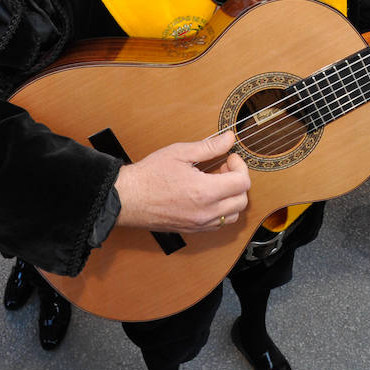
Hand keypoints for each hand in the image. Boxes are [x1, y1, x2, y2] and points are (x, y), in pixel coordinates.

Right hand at [113, 131, 250, 232]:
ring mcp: (199, 224)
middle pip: (242, 201)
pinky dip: (221, 210)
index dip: (240, 166)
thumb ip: (209, 147)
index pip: (242, 183)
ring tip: (216, 182)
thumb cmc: (149, 175)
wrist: (127, 198)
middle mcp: (205, 212)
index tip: (230, 158)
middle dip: (238, 181)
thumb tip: (229, 139)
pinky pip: (218, 224)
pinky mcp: (192, 230)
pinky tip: (207, 195)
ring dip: (232, 198)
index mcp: (204, 191)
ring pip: (233, 215)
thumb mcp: (180, 153)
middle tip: (223, 168)